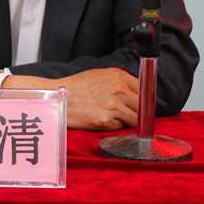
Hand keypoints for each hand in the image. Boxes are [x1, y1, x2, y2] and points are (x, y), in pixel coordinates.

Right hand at [1, 68, 138, 130]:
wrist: (58, 97)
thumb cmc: (77, 87)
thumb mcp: (100, 75)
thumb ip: (120, 82)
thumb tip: (137, 93)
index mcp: (119, 76)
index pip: (145, 90)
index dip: (144, 100)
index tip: (143, 107)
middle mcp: (119, 89)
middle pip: (143, 107)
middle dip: (139, 113)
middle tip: (129, 116)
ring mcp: (114, 105)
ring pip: (135, 120)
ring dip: (128, 122)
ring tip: (113, 118)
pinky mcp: (106, 120)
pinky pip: (120, 127)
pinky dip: (114, 127)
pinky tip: (102, 119)